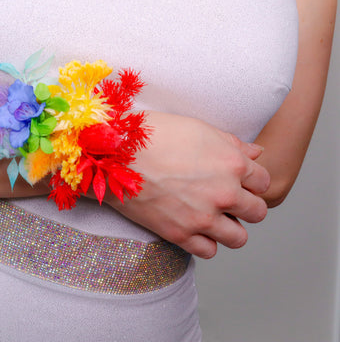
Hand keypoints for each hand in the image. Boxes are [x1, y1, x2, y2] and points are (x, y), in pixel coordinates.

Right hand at [104, 112, 268, 258]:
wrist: (114, 153)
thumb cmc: (153, 134)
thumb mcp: (197, 128)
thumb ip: (231, 143)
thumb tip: (256, 153)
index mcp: (232, 164)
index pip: (264, 182)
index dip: (252, 181)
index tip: (240, 180)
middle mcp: (224, 193)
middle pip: (258, 212)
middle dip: (246, 205)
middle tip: (227, 198)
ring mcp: (202, 217)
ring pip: (239, 238)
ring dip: (230, 228)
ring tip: (213, 216)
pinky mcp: (179, 234)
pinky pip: (209, 251)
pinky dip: (205, 242)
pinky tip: (194, 227)